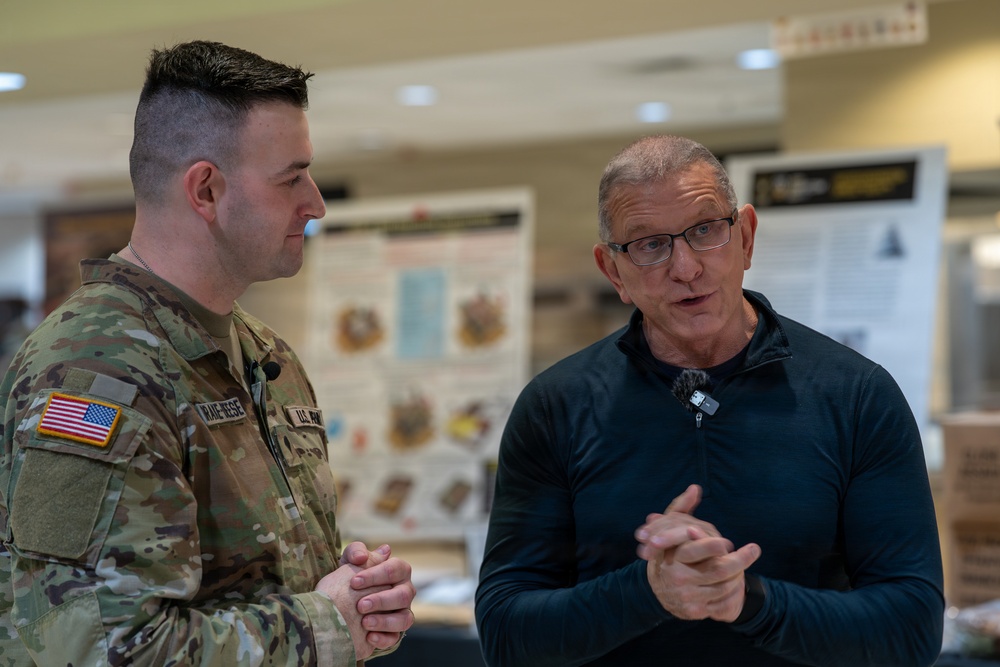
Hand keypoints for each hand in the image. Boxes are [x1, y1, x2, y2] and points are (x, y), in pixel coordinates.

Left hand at [316, 542, 414, 659]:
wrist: (340, 605)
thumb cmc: (349, 579)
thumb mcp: (348, 562)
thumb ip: (355, 551)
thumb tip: (364, 555)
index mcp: (398, 571)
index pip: (395, 569)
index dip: (375, 575)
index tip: (354, 582)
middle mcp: (404, 591)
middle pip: (403, 595)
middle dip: (381, 600)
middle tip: (360, 605)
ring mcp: (402, 612)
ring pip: (405, 619)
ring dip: (384, 621)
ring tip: (364, 622)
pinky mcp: (394, 632)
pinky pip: (396, 638)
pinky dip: (384, 638)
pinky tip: (368, 637)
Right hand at [635, 484, 760, 621]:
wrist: (657, 589)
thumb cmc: (668, 552)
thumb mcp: (668, 528)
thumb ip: (681, 507)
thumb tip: (695, 487)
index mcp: (672, 555)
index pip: (701, 549)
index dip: (717, 545)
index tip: (729, 542)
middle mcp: (678, 576)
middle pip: (720, 569)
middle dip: (741, 560)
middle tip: (754, 549)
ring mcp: (686, 596)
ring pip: (725, 586)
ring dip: (738, 576)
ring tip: (742, 566)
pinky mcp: (694, 612)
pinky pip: (723, 604)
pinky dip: (732, 594)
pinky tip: (734, 584)